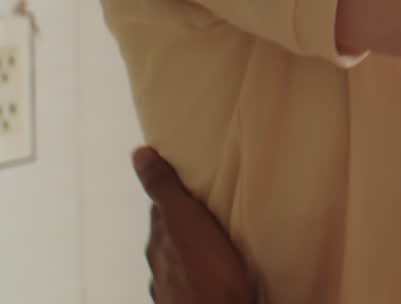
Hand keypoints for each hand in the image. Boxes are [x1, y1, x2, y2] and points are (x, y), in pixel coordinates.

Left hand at [132, 147, 253, 303]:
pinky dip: (204, 270)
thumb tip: (139, 154)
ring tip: (217, 238)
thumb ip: (164, 189)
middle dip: (186, 220)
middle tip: (208, 205)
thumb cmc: (204, 273)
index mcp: (160, 239)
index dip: (176, 193)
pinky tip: (218, 270)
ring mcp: (174, 285)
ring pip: (182, 259)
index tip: (189, 180)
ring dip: (196, 247)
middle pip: (171, 234)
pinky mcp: (193, 300)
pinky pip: (196, 278)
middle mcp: (161, 263)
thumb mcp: (184, 220)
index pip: (162, 208)